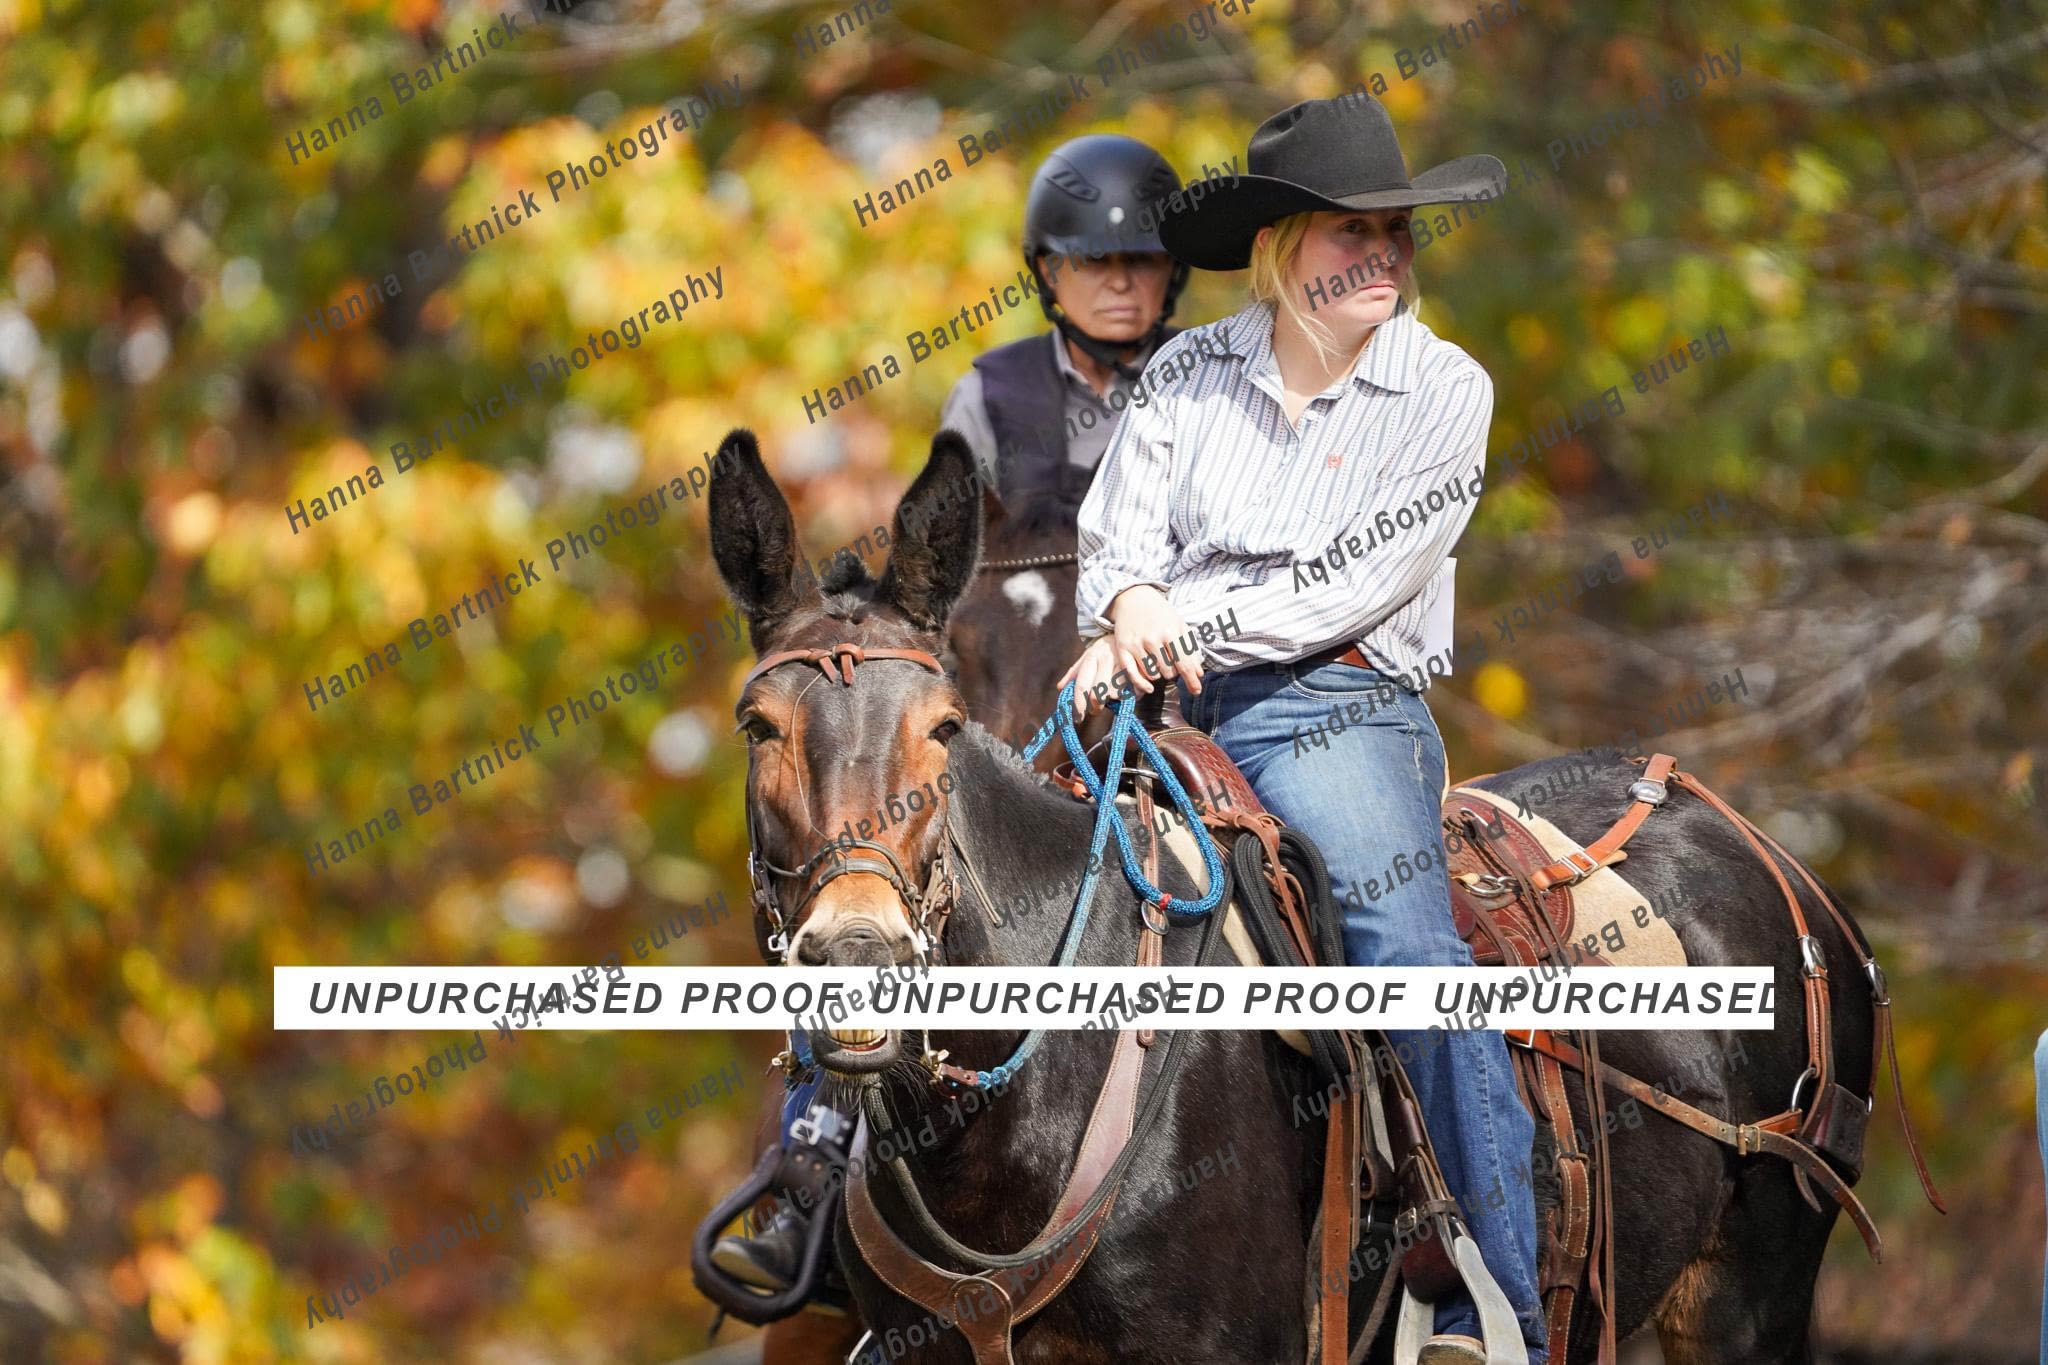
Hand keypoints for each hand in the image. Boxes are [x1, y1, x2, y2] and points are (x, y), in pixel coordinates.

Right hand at [1057, 585, 1203, 719]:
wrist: (1133, 598)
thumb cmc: (1161, 613)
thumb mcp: (1179, 625)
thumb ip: (1191, 649)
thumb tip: (1199, 674)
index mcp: (1170, 631)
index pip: (1184, 664)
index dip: (1192, 680)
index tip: (1196, 691)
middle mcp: (1153, 639)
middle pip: (1169, 672)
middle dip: (1173, 672)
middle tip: (1171, 663)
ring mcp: (1137, 644)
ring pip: (1153, 675)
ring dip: (1159, 674)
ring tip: (1158, 663)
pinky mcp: (1123, 648)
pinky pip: (1133, 675)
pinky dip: (1142, 684)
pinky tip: (1149, 688)